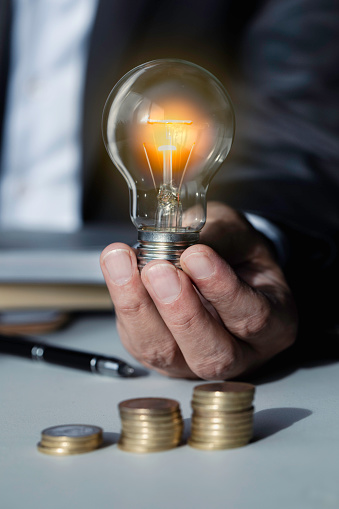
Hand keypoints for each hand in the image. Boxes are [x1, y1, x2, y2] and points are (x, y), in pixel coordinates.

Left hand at [100, 202, 297, 378]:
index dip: (222, 289)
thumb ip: (218, 237)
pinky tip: (118, 270)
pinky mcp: (161, 356)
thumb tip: (184, 242)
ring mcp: (195, 361)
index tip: (195, 255)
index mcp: (273, 325)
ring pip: (167, 353)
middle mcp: (239, 353)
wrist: (218, 262)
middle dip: (181, 313)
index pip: (252, 318)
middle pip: (212, 354)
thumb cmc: (236, 251)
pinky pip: (138, 341)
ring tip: (123, 265)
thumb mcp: (238, 234)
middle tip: (159, 271)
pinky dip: (124, 305)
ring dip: (140, 309)